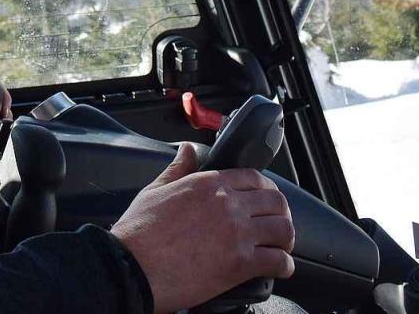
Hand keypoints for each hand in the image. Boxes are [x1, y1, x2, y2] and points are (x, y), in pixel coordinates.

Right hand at [110, 143, 294, 313]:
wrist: (132, 266)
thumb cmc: (139, 232)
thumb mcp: (155, 190)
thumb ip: (177, 168)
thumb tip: (187, 149)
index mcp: (208, 183)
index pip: (254, 178)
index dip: (266, 190)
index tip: (265, 200)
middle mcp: (228, 204)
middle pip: (276, 202)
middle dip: (281, 213)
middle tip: (276, 224)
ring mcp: (237, 234)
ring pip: (283, 229)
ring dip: (286, 238)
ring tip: (281, 246)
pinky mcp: (240, 264)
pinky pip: (278, 261)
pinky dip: (284, 266)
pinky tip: (280, 268)